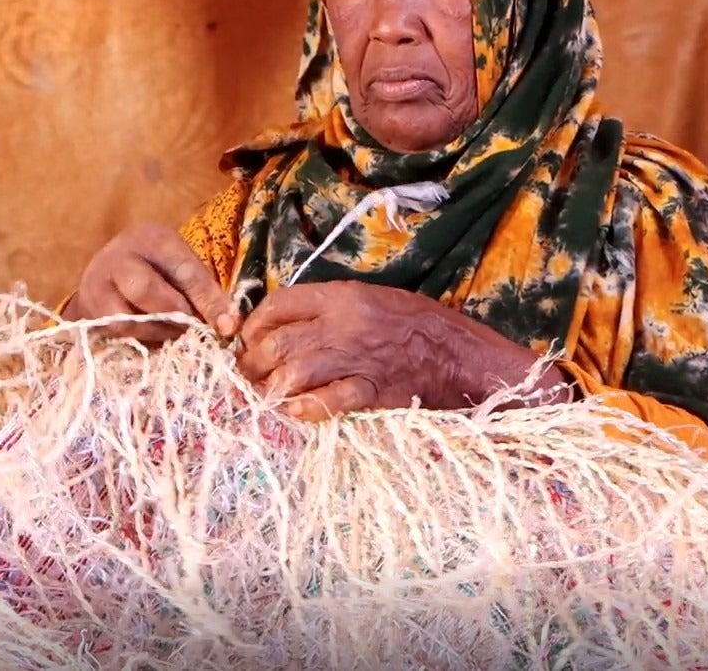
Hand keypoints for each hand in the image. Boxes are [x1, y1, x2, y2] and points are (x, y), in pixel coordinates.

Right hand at [64, 223, 236, 342]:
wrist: (108, 274)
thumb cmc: (157, 271)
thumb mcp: (182, 270)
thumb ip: (205, 293)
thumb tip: (229, 326)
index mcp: (153, 238)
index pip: (183, 269)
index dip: (207, 300)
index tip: (227, 326)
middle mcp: (120, 254)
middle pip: (145, 289)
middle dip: (173, 314)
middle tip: (190, 326)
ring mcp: (97, 282)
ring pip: (125, 317)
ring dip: (156, 331)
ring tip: (172, 332)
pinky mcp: (87, 309)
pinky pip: (114, 332)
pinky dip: (137, 338)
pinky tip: (151, 335)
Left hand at [236, 282, 569, 421]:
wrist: (459, 355)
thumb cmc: (417, 324)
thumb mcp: (373, 298)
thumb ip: (331, 307)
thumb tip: (286, 324)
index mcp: (343, 297)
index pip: (280, 303)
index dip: (254, 323)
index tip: (247, 338)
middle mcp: (344, 325)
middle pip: (277, 341)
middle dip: (253, 361)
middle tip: (249, 373)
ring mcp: (356, 359)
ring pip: (293, 372)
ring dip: (271, 387)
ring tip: (264, 395)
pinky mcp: (370, 391)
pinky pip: (325, 402)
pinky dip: (305, 409)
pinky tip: (296, 412)